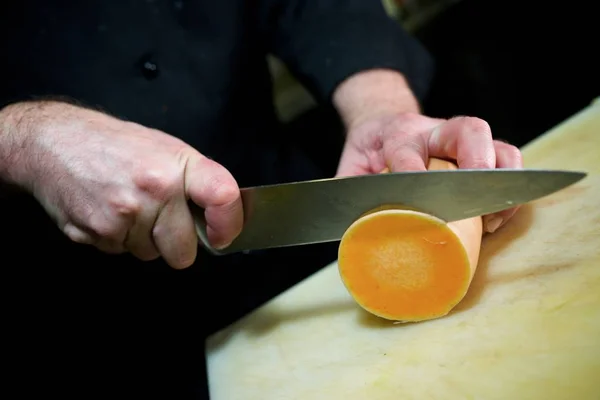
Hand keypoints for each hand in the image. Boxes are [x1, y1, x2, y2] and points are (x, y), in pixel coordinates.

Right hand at [1, 101, 242, 268]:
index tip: (223, 235)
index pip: (223, 198)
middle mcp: (155, 190)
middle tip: (160, 218)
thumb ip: (193, 182)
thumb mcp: (164, 148)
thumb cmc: (113, 144)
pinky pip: (121, 252)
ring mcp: (125, 215)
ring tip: (126, 204)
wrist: (52, 142)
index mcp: (177, 165)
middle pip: (184, 252)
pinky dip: (117, 238)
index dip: (229, 224)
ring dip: (142, 238)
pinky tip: (107, 210)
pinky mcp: (97, 232)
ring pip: (150, 254)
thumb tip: (219, 217)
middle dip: (175, 243)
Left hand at [335, 112, 522, 232]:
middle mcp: (434, 131)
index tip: (414, 199)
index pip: (407, 149)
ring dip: (501, 180)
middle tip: (473, 198)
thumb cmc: (368, 151)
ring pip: (497, 144)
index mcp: (398, 133)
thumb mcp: (348, 169)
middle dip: (476, 162)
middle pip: (468, 130)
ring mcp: (460, 141)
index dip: (412, 172)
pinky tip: (496, 216)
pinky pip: (506, 161)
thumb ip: (346, 194)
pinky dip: (508, 189)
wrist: (383, 123)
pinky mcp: (478, 152)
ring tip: (490, 217)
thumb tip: (345, 232)